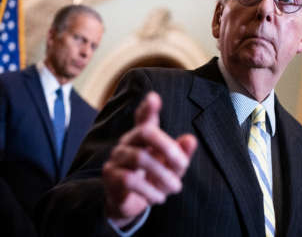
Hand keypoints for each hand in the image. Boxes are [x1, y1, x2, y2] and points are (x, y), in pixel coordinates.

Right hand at [103, 92, 196, 227]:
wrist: (131, 204)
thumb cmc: (153, 179)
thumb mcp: (172, 168)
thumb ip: (181, 154)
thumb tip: (190, 139)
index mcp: (144, 136)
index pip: (144, 117)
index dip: (148, 108)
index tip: (154, 98)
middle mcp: (128, 142)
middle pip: (145, 132)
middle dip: (168, 147)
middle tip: (182, 165)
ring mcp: (117, 157)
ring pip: (140, 158)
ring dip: (163, 175)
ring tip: (175, 187)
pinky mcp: (110, 175)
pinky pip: (130, 180)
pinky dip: (150, 190)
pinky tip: (159, 197)